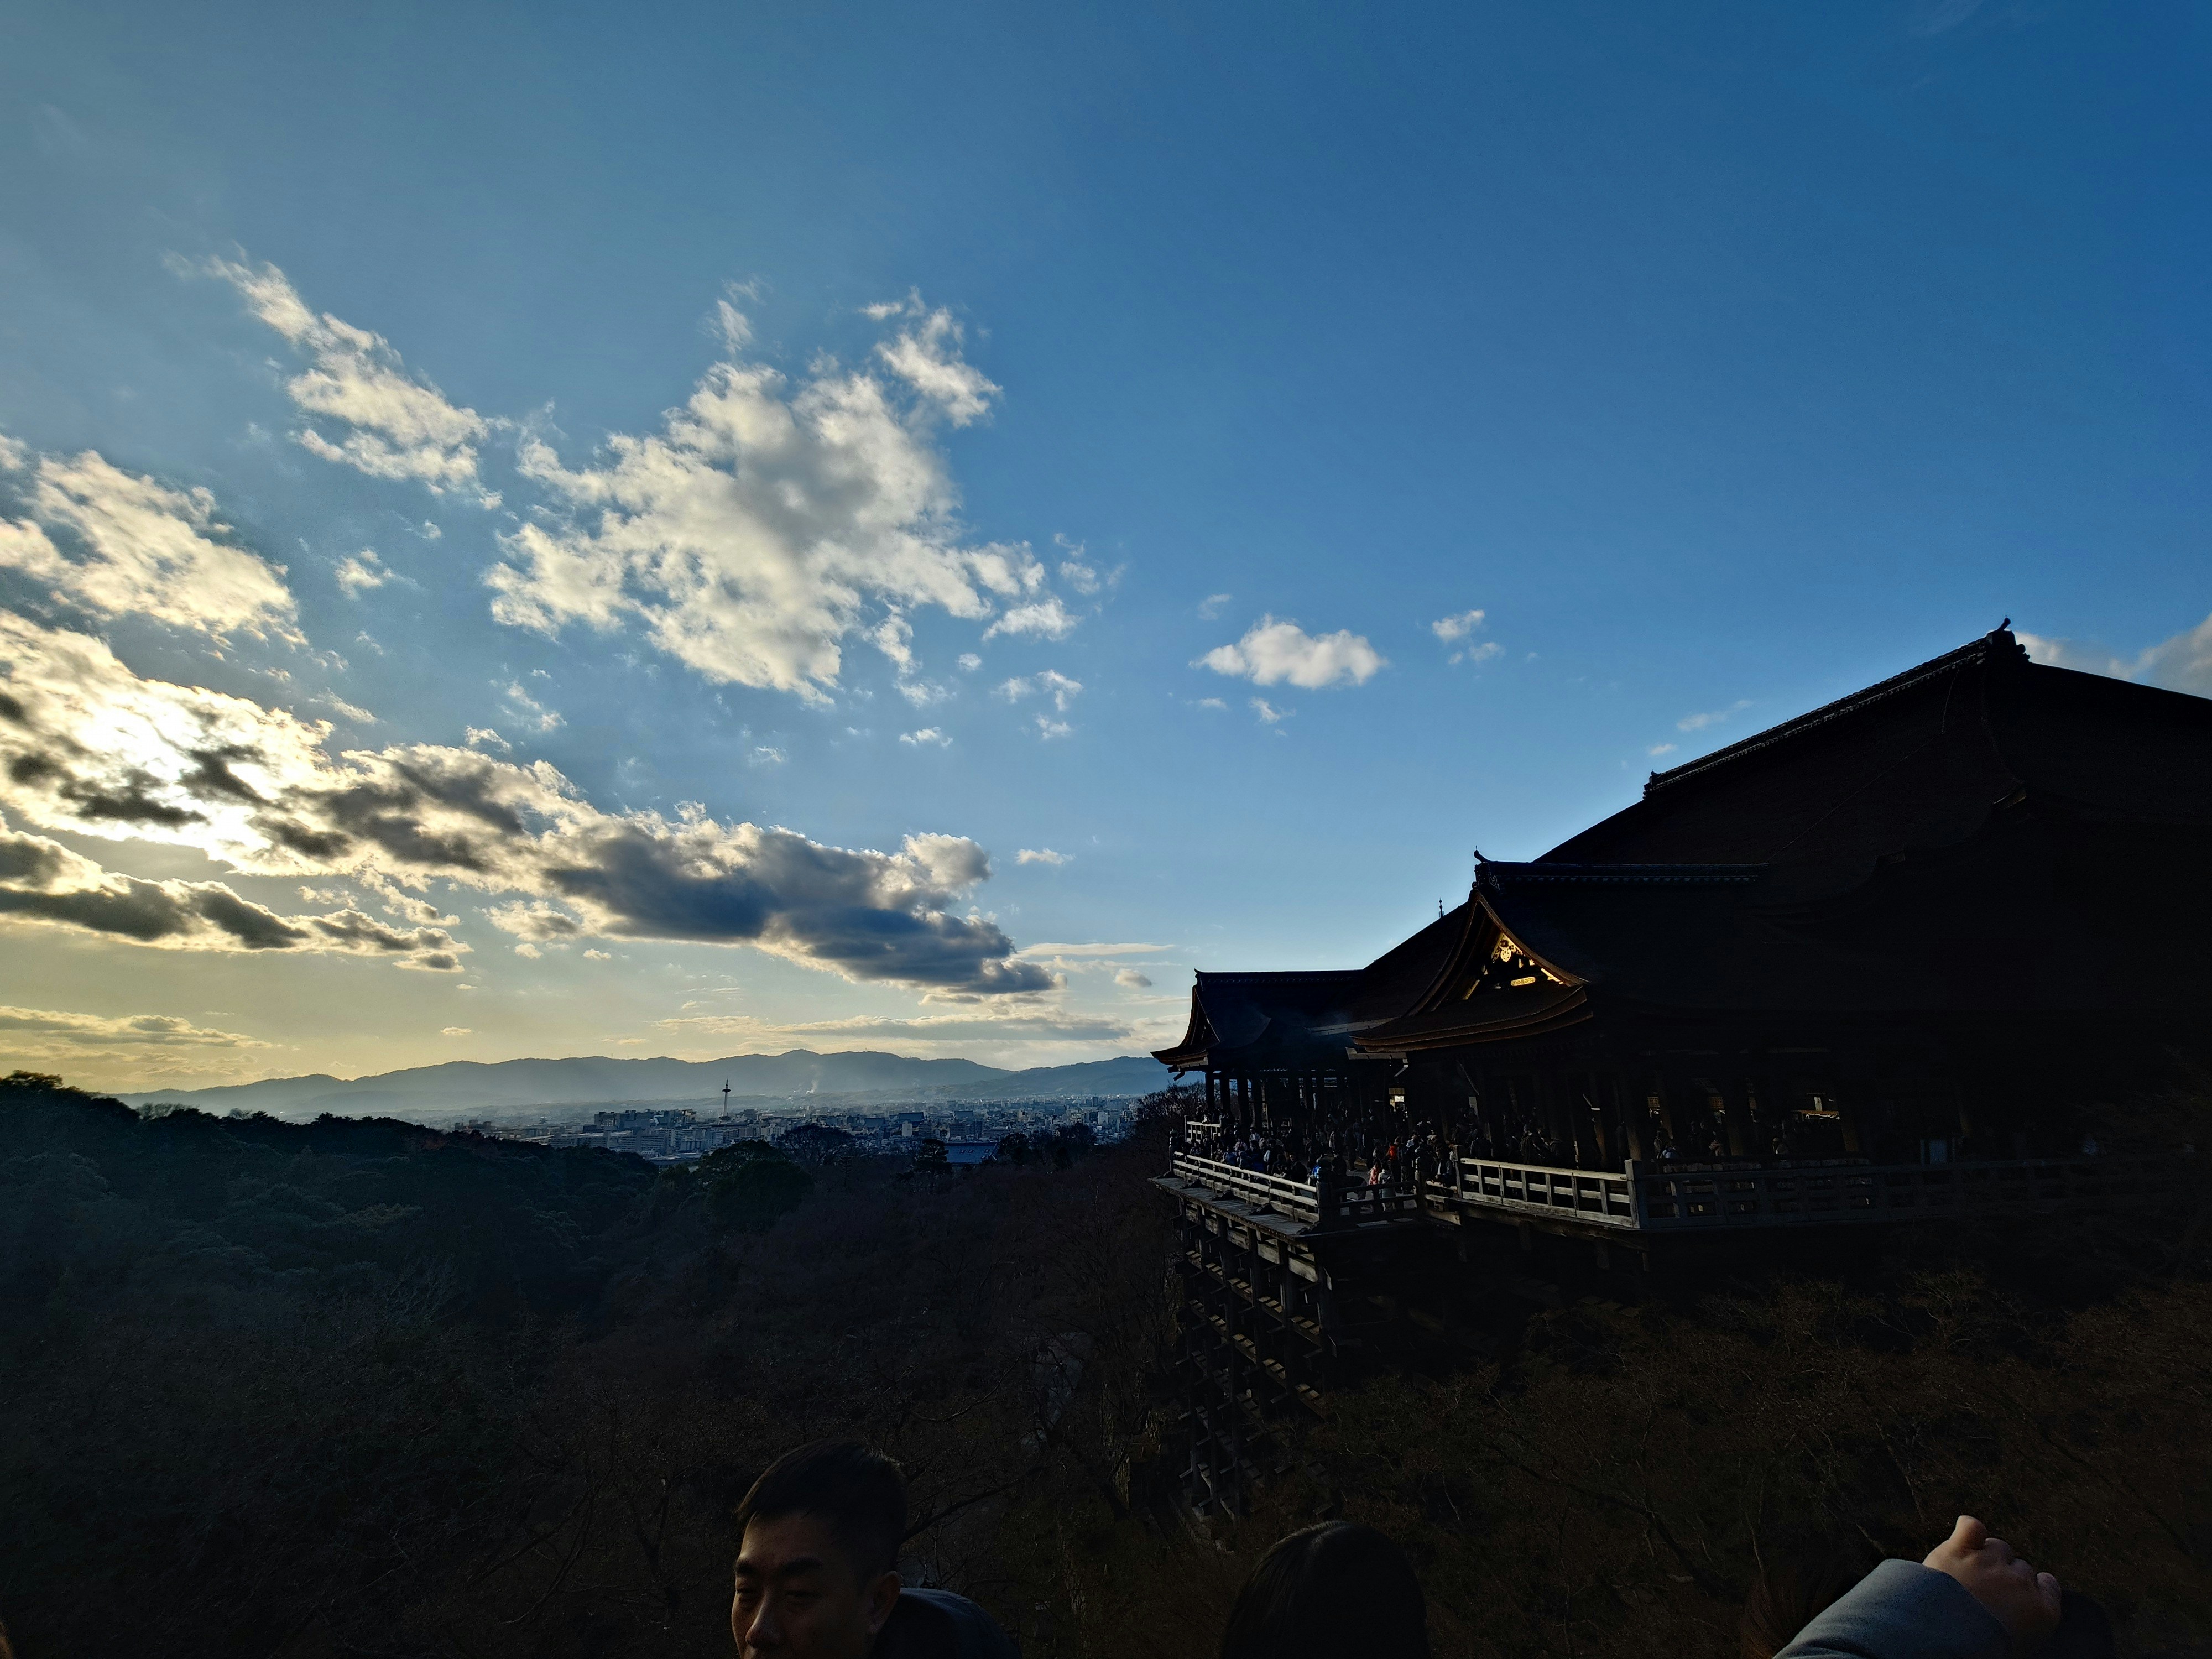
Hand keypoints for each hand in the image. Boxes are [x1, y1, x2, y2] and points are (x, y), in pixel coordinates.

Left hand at [1923, 1516, 2061, 1652]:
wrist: (1944, 1641)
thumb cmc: (1979, 1650)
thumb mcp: (2015, 1646)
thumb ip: (2023, 1621)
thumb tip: (2018, 1615)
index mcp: (2043, 1610)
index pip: (2049, 1585)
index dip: (2035, 1587)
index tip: (2023, 1593)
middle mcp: (2020, 1582)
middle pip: (2020, 1567)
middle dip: (2005, 1577)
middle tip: (1985, 1594)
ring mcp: (1990, 1563)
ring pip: (1997, 1546)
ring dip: (1986, 1555)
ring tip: (1968, 1574)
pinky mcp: (1959, 1549)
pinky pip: (1971, 1526)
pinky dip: (1969, 1529)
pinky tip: (1963, 1538)